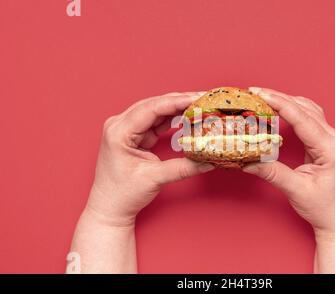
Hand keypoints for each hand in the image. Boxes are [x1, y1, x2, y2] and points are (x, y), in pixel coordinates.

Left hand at [86, 92, 214, 225]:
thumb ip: (183, 167)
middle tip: (203, 100)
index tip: (197, 98)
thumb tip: (208, 161)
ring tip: (198, 107)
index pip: (151, 109)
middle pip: (154, 105)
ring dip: (177, 109)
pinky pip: (155, 122)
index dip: (176, 102)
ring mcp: (126, 129)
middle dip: (179, 102)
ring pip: (155, 111)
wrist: (110, 208)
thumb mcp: (154, 178)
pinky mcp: (134, 135)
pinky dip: (171, 120)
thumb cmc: (122, 194)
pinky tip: (186, 117)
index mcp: (119, 132)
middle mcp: (120, 125)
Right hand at [244, 87, 334, 234]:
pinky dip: (294, 110)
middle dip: (279, 98)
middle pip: (305, 108)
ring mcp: (333, 138)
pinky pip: (310, 118)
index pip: (302, 118)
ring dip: (286, 101)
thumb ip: (272, 173)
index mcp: (330, 148)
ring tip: (263, 98)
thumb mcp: (296, 190)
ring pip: (309, 110)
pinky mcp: (327, 142)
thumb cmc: (324, 207)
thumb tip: (248, 161)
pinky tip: (280, 109)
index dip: (279, 103)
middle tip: (255, 93)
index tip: (260, 94)